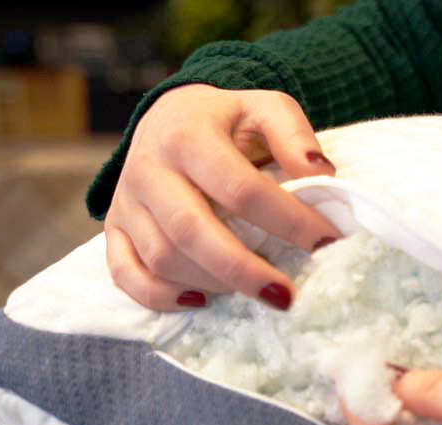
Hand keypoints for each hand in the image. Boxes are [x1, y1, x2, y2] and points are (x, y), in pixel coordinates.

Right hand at [104, 84, 341, 310]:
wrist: (168, 117)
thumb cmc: (226, 121)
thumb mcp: (263, 107)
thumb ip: (292, 132)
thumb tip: (321, 173)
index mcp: (188, 136)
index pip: (240, 188)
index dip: (287, 220)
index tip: (326, 243)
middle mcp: (149, 169)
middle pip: (192, 231)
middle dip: (244, 270)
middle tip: (287, 296)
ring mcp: (127, 202)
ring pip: (162, 258)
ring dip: (213, 283)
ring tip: (256, 290)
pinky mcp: (115, 228)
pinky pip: (125, 274)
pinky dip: (159, 297)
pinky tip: (202, 300)